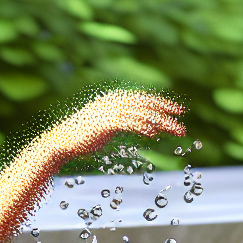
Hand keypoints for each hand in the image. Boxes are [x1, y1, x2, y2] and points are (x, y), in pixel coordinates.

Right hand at [45, 90, 185, 164]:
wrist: (60, 143)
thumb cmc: (80, 138)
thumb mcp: (105, 126)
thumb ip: (121, 122)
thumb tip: (140, 125)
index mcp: (113, 100)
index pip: (143, 99)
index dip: (163, 104)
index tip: (178, 111)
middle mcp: (113, 102)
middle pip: (146, 104)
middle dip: (167, 111)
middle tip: (183, 119)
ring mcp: (108, 111)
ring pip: (142, 113)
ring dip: (162, 122)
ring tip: (176, 130)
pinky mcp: (104, 122)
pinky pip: (129, 123)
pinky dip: (143, 127)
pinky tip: (154, 134)